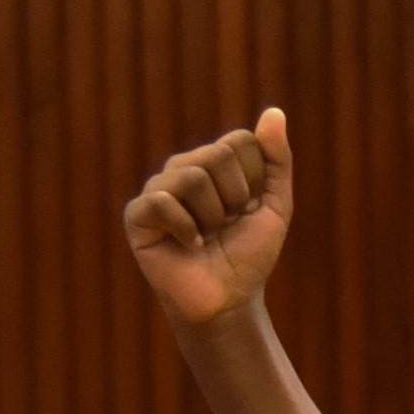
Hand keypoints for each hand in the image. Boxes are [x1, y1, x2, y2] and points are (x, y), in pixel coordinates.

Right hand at [125, 109, 296, 332]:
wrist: (228, 301)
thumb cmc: (249, 256)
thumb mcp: (274, 205)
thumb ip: (276, 160)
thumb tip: (274, 112)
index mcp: (213, 161)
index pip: (239, 141)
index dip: (253, 181)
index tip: (248, 210)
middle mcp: (183, 168)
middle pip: (216, 155)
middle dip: (234, 199)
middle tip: (226, 227)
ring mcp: (158, 189)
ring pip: (191, 177)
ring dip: (211, 217)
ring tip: (207, 237)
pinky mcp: (138, 215)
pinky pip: (163, 201)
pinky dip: (186, 228)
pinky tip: (190, 246)